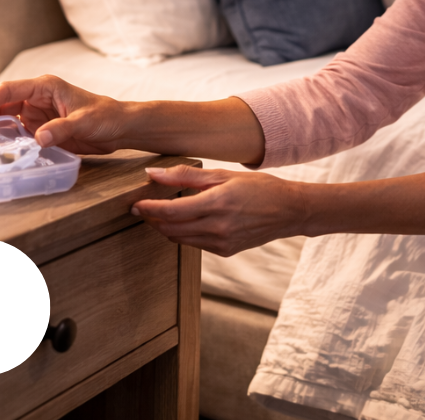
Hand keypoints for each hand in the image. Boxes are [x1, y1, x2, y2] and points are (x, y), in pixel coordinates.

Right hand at [0, 75, 128, 154]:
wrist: (119, 128)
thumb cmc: (106, 116)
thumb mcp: (84, 121)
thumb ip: (61, 129)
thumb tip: (38, 138)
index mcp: (45, 87)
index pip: (9, 90)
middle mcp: (38, 99)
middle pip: (2, 103)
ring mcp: (38, 114)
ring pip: (7, 118)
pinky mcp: (41, 129)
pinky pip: (18, 133)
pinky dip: (6, 139)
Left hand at [132, 165, 309, 256]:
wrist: (289, 211)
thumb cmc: (260, 187)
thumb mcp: (223, 175)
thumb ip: (187, 175)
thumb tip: (154, 174)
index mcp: (217, 204)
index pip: (171, 211)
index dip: (149, 208)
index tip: (135, 203)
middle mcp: (218, 227)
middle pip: (171, 228)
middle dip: (152, 218)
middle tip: (140, 207)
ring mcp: (222, 242)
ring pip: (180, 238)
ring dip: (165, 227)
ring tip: (158, 213)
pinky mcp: (225, 251)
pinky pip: (194, 243)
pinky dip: (184, 233)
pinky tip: (184, 221)